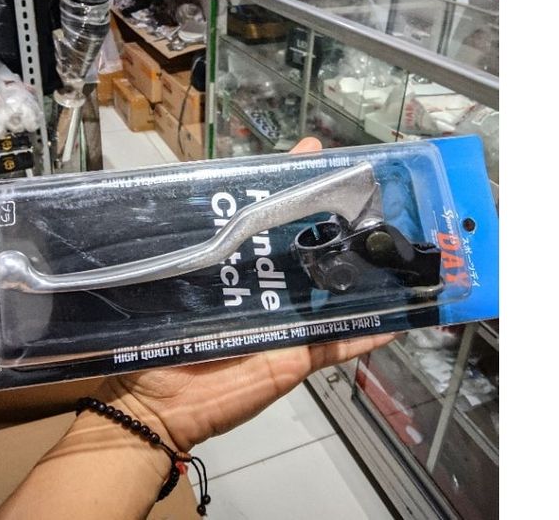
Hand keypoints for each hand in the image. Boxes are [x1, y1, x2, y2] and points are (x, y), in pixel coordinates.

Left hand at [98, 137, 394, 450]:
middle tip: (380, 203)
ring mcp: (289, 321)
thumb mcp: (171, 269)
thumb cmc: (157, 328)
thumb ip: (189, 230)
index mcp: (239, 259)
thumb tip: (186, 179)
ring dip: (368, 278)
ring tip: (400, 250)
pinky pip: (340, 343)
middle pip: (315, 252)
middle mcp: (269, 285)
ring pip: (337, 294)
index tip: (326, 159)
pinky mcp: (299, 355)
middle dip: (346, 229)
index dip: (301, 190)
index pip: (276, 217)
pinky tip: (401, 317)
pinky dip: (370, 333)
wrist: (156, 398)